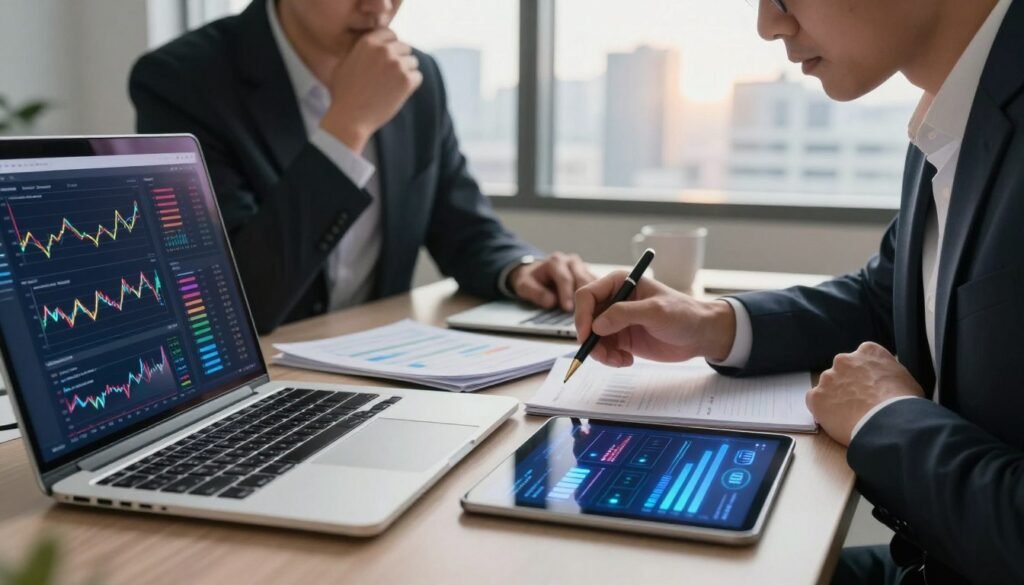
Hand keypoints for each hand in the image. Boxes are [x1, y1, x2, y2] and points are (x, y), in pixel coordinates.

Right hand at [320, 28, 422, 151]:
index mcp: (368, 42)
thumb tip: (373, 45)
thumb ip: (359, 50)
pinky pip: (417, 77)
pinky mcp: (406, 81)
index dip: (390, 47)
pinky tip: (397, 94)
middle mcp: (384, 50)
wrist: (350, 118)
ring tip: (391, 87)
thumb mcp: (344, 63)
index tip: (387, 59)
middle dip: (399, 60)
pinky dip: (411, 85)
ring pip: (413, 62)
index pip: (390, 34)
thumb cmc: (343, 93)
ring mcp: (397, 65)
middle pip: (405, 47)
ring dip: (406, 73)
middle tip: (390, 77)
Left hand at [509, 252, 594, 311]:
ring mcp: (582, 268)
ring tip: (593, 313)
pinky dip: (599, 297)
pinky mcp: (589, 276)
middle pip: (582, 279)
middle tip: (583, 314)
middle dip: (584, 297)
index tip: (568, 309)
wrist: (536, 273)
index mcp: (556, 262)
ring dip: (595, 297)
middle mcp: (571, 262)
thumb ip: (534, 292)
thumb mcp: (524, 285)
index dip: (567, 294)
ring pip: (593, 282)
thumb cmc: (531, 279)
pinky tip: (599, 310)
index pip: (565, 278)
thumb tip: (550, 301)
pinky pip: (598, 286)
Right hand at [573, 272, 736, 366]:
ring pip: (592, 338)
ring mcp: (616, 321)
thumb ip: (624, 314)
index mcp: (619, 283)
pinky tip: (627, 361)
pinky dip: (610, 359)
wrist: (700, 334)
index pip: (587, 295)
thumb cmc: (683, 314)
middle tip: (603, 354)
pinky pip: (603, 350)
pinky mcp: (621, 338)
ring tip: (619, 360)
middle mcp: (613, 300)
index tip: (587, 335)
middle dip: (589, 339)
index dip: (582, 315)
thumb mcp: (655, 311)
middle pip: (585, 318)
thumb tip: (596, 325)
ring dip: (600, 352)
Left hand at [807, 342, 924, 445]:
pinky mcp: (816, 397)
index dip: (864, 375)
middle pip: (842, 371)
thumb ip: (888, 372)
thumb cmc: (902, 404)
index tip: (868, 386)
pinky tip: (837, 419)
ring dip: (835, 398)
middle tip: (859, 402)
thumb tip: (888, 380)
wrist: (889, 422)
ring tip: (851, 415)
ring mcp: (828, 378)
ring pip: (828, 387)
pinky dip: (822, 410)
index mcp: (868, 352)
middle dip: (848, 385)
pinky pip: (815, 402)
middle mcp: (844, 360)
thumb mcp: (905, 378)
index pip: (861, 358)